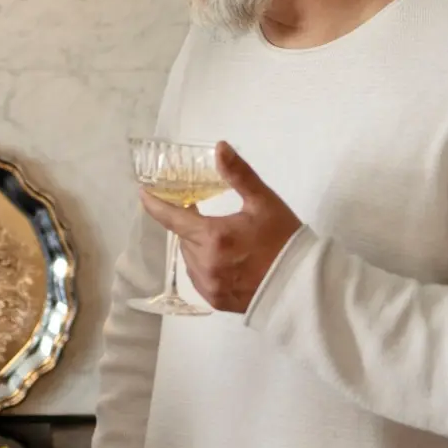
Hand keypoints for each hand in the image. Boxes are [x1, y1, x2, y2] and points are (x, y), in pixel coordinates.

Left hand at [140, 141, 300, 313]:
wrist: (304, 286)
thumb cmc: (284, 240)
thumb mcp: (264, 202)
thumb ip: (239, 174)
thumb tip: (219, 147)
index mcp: (214, 236)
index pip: (172, 218)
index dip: (155, 205)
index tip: (143, 193)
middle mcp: (205, 263)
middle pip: (184, 237)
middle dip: (193, 226)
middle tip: (213, 220)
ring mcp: (209, 284)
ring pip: (190, 258)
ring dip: (198, 246)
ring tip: (225, 243)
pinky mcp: (216, 300)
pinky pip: (198, 277)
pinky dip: (204, 265)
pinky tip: (225, 262)